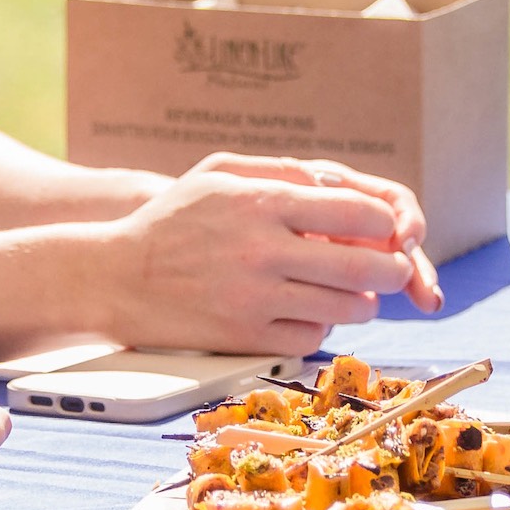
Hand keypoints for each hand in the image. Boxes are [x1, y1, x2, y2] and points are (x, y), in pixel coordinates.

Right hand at [185, 155, 440, 313]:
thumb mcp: (220, 172)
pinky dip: (320, 326)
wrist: (115, 276)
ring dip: (361, 302)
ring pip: (346, 308)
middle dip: (392, 269)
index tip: (388, 230)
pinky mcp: (246, 337)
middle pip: (363, 267)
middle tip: (394, 269)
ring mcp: (256, 298)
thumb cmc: (173, 219)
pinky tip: (310, 311)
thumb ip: (282, 172)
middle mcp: (264, 251)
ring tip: (356, 293)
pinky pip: (311, 337)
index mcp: (263, 204)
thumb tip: (341, 186)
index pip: (358, 213)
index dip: (386, 224)